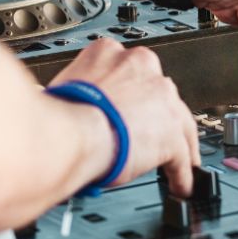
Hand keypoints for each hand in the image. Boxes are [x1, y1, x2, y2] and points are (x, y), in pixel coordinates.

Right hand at [49, 39, 199, 195]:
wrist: (67, 135)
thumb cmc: (55, 116)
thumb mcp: (63, 88)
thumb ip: (81, 93)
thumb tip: (74, 109)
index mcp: (108, 53)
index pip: (128, 72)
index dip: (129, 93)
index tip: (126, 106)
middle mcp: (141, 68)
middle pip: (160, 95)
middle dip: (156, 117)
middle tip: (147, 136)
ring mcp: (162, 100)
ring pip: (179, 124)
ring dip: (177, 145)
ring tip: (174, 164)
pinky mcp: (172, 134)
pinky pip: (182, 157)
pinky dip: (181, 173)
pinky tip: (179, 184)